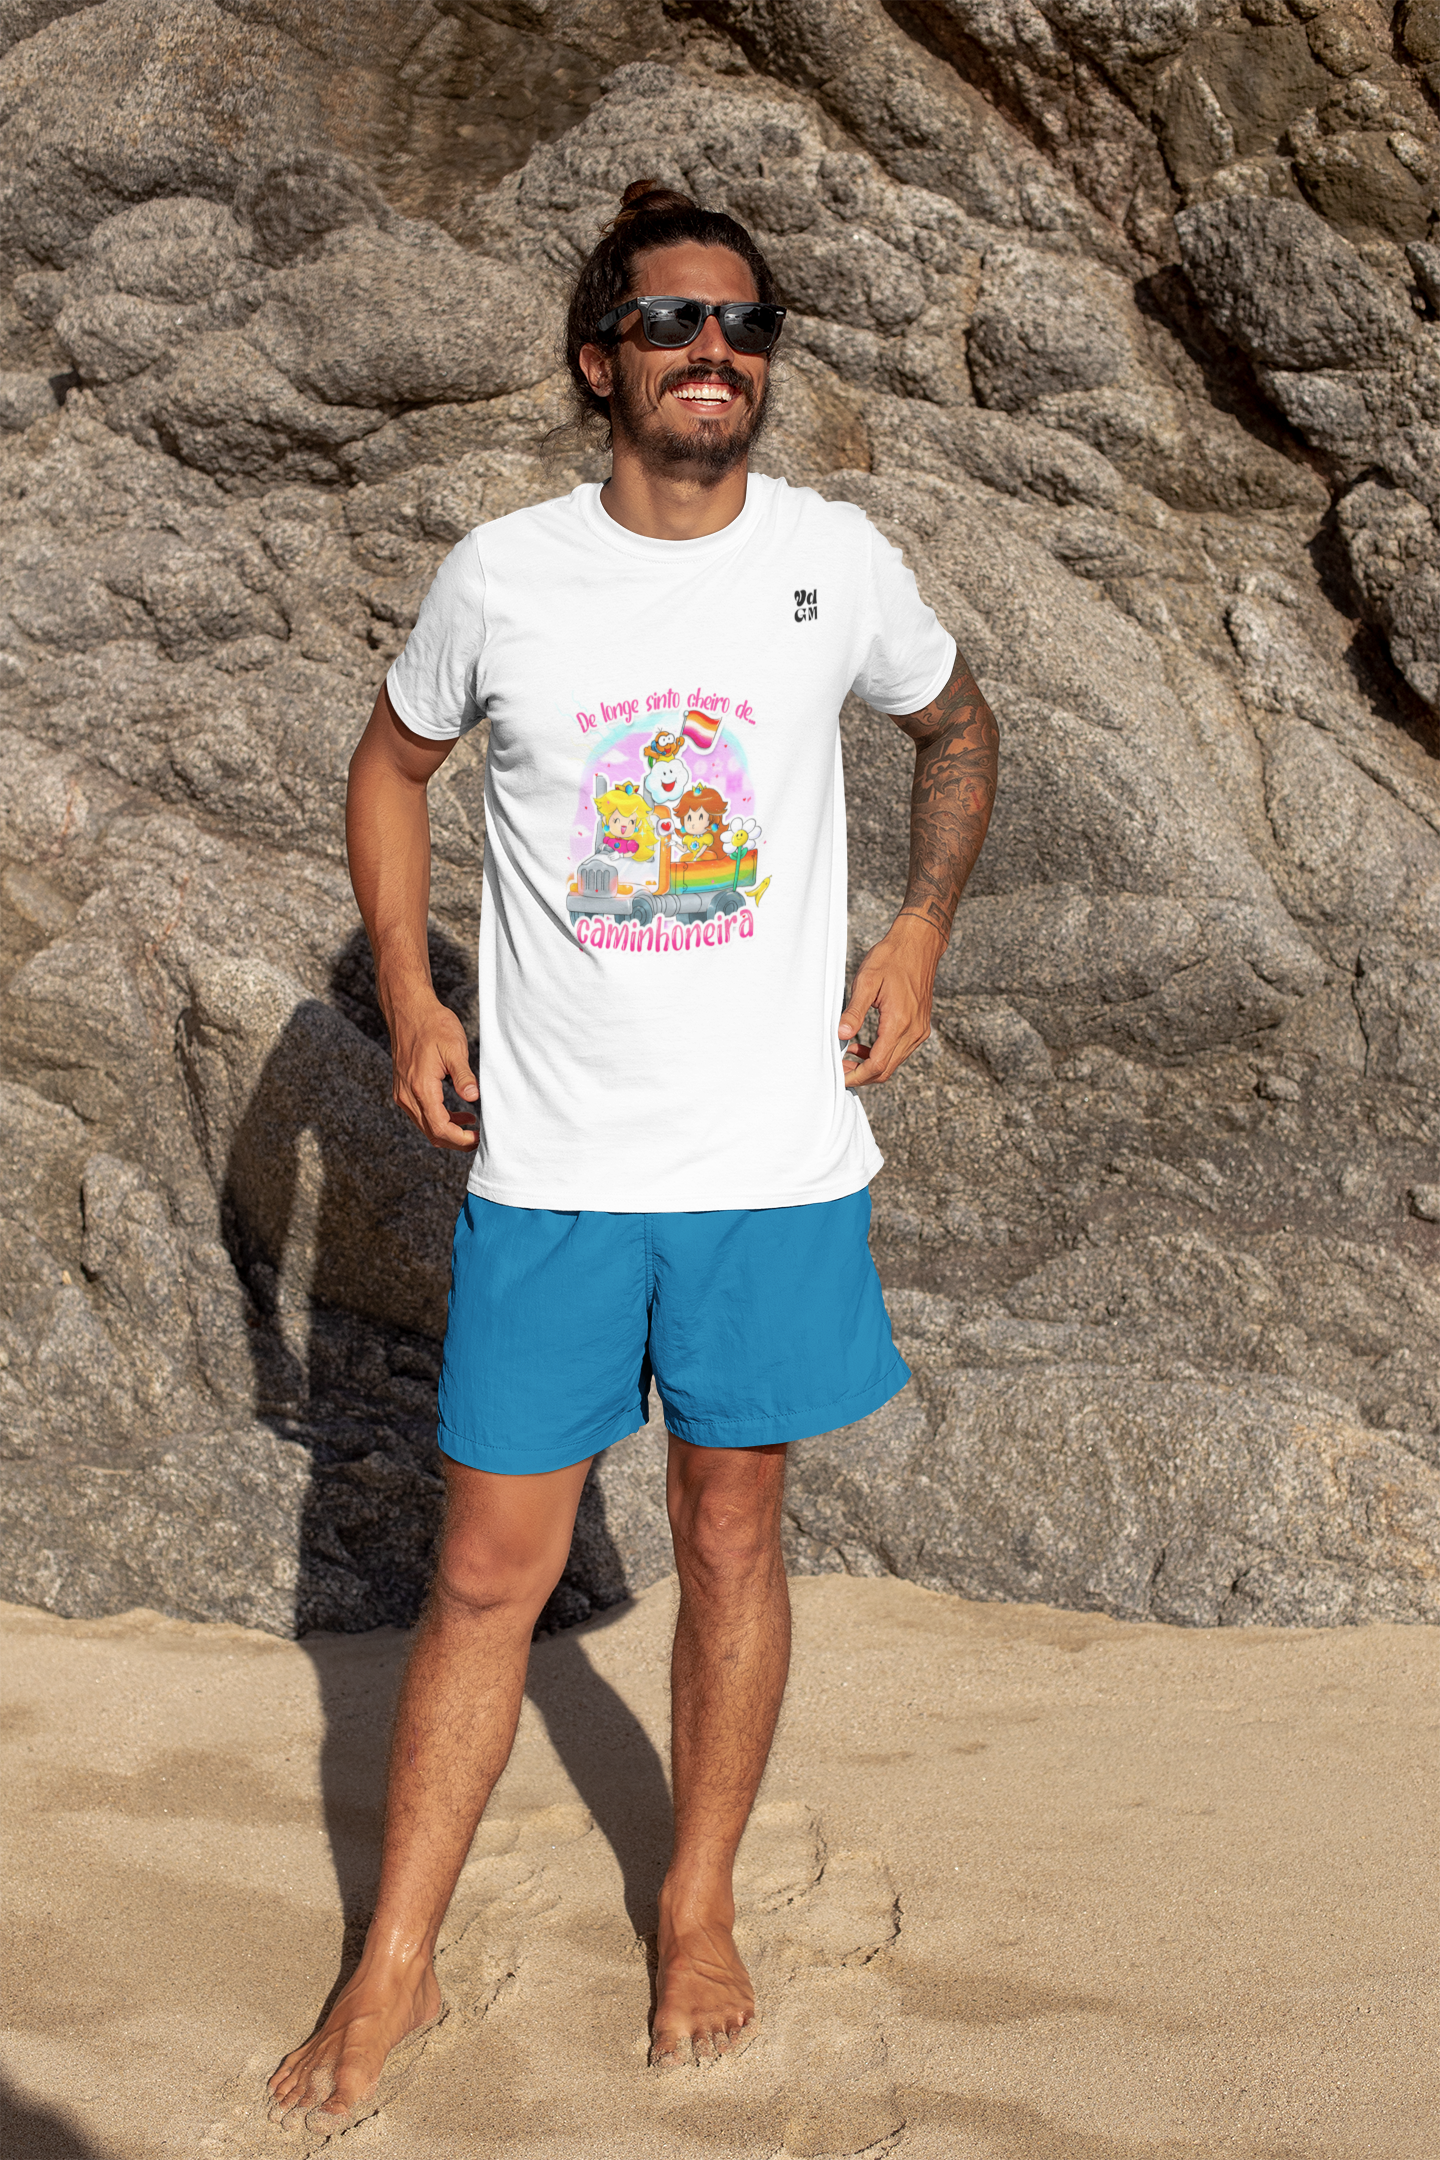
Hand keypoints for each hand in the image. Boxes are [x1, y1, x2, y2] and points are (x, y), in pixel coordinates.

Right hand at [388, 992, 478, 1148]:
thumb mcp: (454, 1048)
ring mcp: (402, 1092)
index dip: (460, 1139)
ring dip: (448, 1130)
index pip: (440, 1128)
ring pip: (425, 1125)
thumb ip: (463, 1075)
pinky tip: (457, 1112)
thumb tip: (474, 1098)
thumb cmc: (432, 1025)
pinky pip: (420, 1113)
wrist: (408, 1009)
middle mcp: (407, 1095)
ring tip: (471, 1124)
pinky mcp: (403, 1087)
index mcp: (421, 1088)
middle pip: (431, 1132)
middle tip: (477, 1138)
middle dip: (455, 1140)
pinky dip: (438, 1118)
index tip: (477, 1138)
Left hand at [838, 914, 944, 1087]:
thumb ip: (854, 1011)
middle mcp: (914, 1031)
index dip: (857, 1076)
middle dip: (861, 1075)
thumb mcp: (867, 981)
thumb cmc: (891, 958)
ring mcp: (920, 1030)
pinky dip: (881, 1054)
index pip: (877, 1064)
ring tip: (847, 1057)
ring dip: (870, 1065)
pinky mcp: (920, 1026)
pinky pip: (900, 1050)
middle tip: (839, 1069)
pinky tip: (863, 1045)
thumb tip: (841, 1036)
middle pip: (886, 1069)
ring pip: (893, 1062)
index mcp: (899, 1022)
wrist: (918, 944)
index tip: (838, 1078)